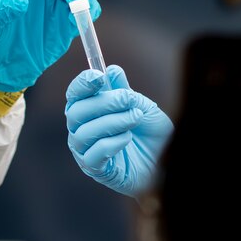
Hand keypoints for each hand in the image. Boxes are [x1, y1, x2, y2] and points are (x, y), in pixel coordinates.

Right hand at [65, 65, 172, 197]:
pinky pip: (92, 155)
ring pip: (83, 133)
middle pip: (75, 113)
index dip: (81, 84)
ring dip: (111, 122)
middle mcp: (81, 130)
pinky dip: (111, 143)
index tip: (98, 76)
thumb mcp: (142, 107)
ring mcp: (85, 151)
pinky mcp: (95, 170)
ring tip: (135, 118)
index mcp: (89, 112)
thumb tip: (111, 70)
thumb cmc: (152, 136)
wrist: (166, 164)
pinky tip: (127, 138)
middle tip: (128, 100)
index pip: (74, 95)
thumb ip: (125, 91)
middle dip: (103, 102)